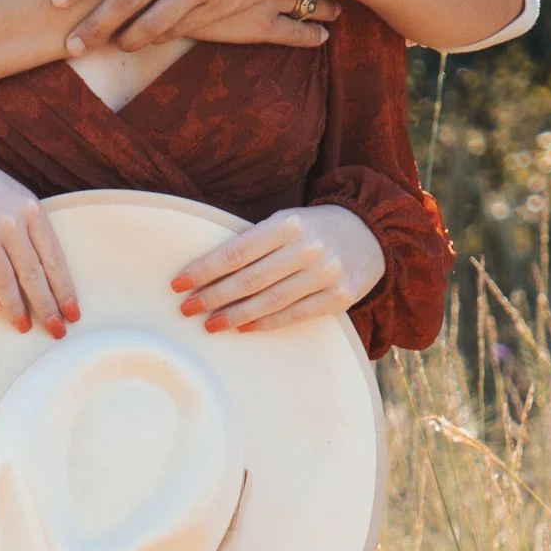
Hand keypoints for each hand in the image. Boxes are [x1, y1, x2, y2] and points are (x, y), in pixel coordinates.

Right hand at [0, 127, 78, 333]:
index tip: (73, 314)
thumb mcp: (10, 195)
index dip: (64, 290)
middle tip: (56, 331)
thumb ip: (27, 227)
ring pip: (5, 282)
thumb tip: (43, 276)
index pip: (53, 258)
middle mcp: (9, 219)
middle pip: (33, 275)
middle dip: (47, 308)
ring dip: (16, 309)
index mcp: (29, 208)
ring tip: (22, 326)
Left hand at [172, 205, 383, 331]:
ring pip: (270, 301)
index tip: (178, 283)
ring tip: (209, 324)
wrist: (371, 234)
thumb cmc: (314, 229)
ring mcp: (325, 275)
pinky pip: (294, 315)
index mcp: (288, 224)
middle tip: (187, 308)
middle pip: (249, 280)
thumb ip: (254, 242)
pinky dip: (266, 323)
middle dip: (213, 296)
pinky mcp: (338, 298)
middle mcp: (307, 249)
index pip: (236, 252)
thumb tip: (208, 272)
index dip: (204, 270)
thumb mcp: (286, 222)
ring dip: (234, 315)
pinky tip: (243, 327)